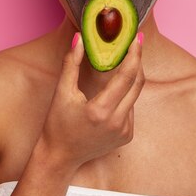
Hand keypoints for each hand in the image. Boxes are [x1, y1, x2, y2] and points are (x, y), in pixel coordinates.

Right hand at [38, 33, 144, 170]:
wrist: (60, 156)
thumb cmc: (58, 124)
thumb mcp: (61, 92)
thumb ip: (71, 63)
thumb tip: (79, 38)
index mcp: (101, 111)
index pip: (126, 77)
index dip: (134, 55)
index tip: (137, 38)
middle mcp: (118, 122)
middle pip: (137, 83)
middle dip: (137, 61)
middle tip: (135, 43)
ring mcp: (125, 131)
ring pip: (135, 95)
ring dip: (130, 78)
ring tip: (122, 62)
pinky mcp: (127, 135)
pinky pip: (131, 108)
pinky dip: (125, 95)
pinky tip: (112, 92)